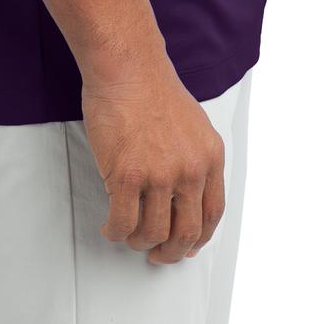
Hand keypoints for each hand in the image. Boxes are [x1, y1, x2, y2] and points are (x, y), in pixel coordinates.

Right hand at [81, 58, 226, 263]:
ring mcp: (159, 174)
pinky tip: (111, 226)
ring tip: (129, 235)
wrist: (127, 69)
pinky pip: (122, 222)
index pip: (213, 213)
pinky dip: (115, 231)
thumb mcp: (194, 125)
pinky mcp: (127, 175)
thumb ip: (195, 159)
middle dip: (170, 252)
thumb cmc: (153, 90)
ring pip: (152, 233)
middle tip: (157, 254)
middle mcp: (190, 170)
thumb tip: (187, 194)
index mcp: (210, 157)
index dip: (199, 237)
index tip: (187, 246)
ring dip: (139, 242)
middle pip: (186, 232)